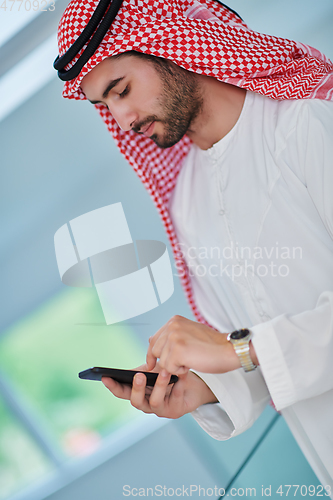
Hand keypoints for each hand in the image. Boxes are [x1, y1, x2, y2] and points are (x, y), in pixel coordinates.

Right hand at [102, 367, 216, 418]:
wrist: (193, 386)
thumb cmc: (171, 376)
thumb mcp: (159, 365)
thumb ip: (153, 356)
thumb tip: (150, 340)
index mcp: (138, 392)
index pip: (122, 391)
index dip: (112, 386)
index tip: (104, 377)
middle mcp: (146, 403)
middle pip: (135, 401)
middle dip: (136, 389)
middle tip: (139, 376)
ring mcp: (160, 409)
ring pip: (155, 402)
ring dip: (159, 386)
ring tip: (164, 372)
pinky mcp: (175, 411)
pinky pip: (174, 400)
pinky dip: (177, 387)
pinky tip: (180, 378)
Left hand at [146, 315, 240, 374]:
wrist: (230, 350)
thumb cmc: (213, 346)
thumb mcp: (189, 334)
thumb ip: (172, 336)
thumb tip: (152, 341)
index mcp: (174, 320)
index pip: (154, 339)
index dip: (152, 354)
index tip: (152, 364)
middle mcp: (172, 325)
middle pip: (155, 351)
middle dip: (166, 361)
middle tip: (184, 361)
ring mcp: (174, 337)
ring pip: (162, 362)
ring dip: (175, 366)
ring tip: (191, 360)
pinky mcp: (177, 350)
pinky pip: (169, 369)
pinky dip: (180, 371)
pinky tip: (192, 364)